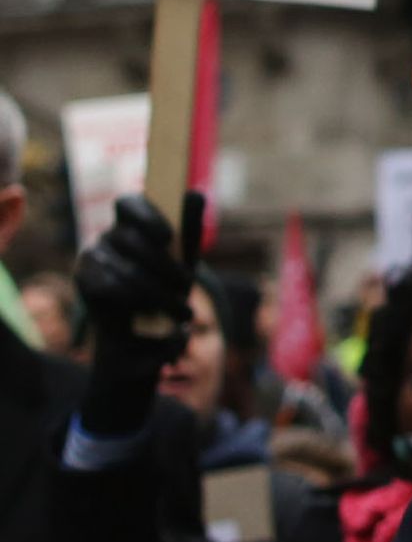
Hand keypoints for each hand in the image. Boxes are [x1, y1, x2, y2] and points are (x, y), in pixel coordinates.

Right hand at [75, 194, 193, 435]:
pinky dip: (137, 304)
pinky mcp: (83, 285)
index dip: (147, 215)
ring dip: (158, 293)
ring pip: (126, 268)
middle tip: (187, 292)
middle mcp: (106, 238)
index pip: (129, 203)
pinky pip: (110, 287)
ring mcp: (90, 260)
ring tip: (179, 314)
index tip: (167, 237)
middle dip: (165, 267)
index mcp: (131, 226)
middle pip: (132, 239)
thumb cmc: (166, 297)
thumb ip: (189, 231)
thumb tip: (197, 192)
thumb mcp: (184, 266)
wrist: (141, 349)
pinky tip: (149, 317)